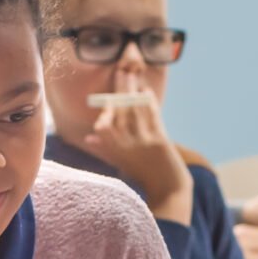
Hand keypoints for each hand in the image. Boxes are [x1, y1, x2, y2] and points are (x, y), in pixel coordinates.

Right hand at [73, 76, 191, 222]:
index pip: (105, 124)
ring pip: (134, 109)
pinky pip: (151, 115)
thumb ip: (104, 148)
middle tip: (121, 69)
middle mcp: (125, 144)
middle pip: (120, 110)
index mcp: (114, 150)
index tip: (109, 97)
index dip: (108, 108)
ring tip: (131, 74)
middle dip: (120, 88)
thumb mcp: (119, 163)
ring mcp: (142, 141)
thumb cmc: (142, 176)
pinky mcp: (159, 140)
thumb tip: (90, 135)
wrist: (167, 189)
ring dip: (132, 89)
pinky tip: (146, 92)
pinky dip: (148, 102)